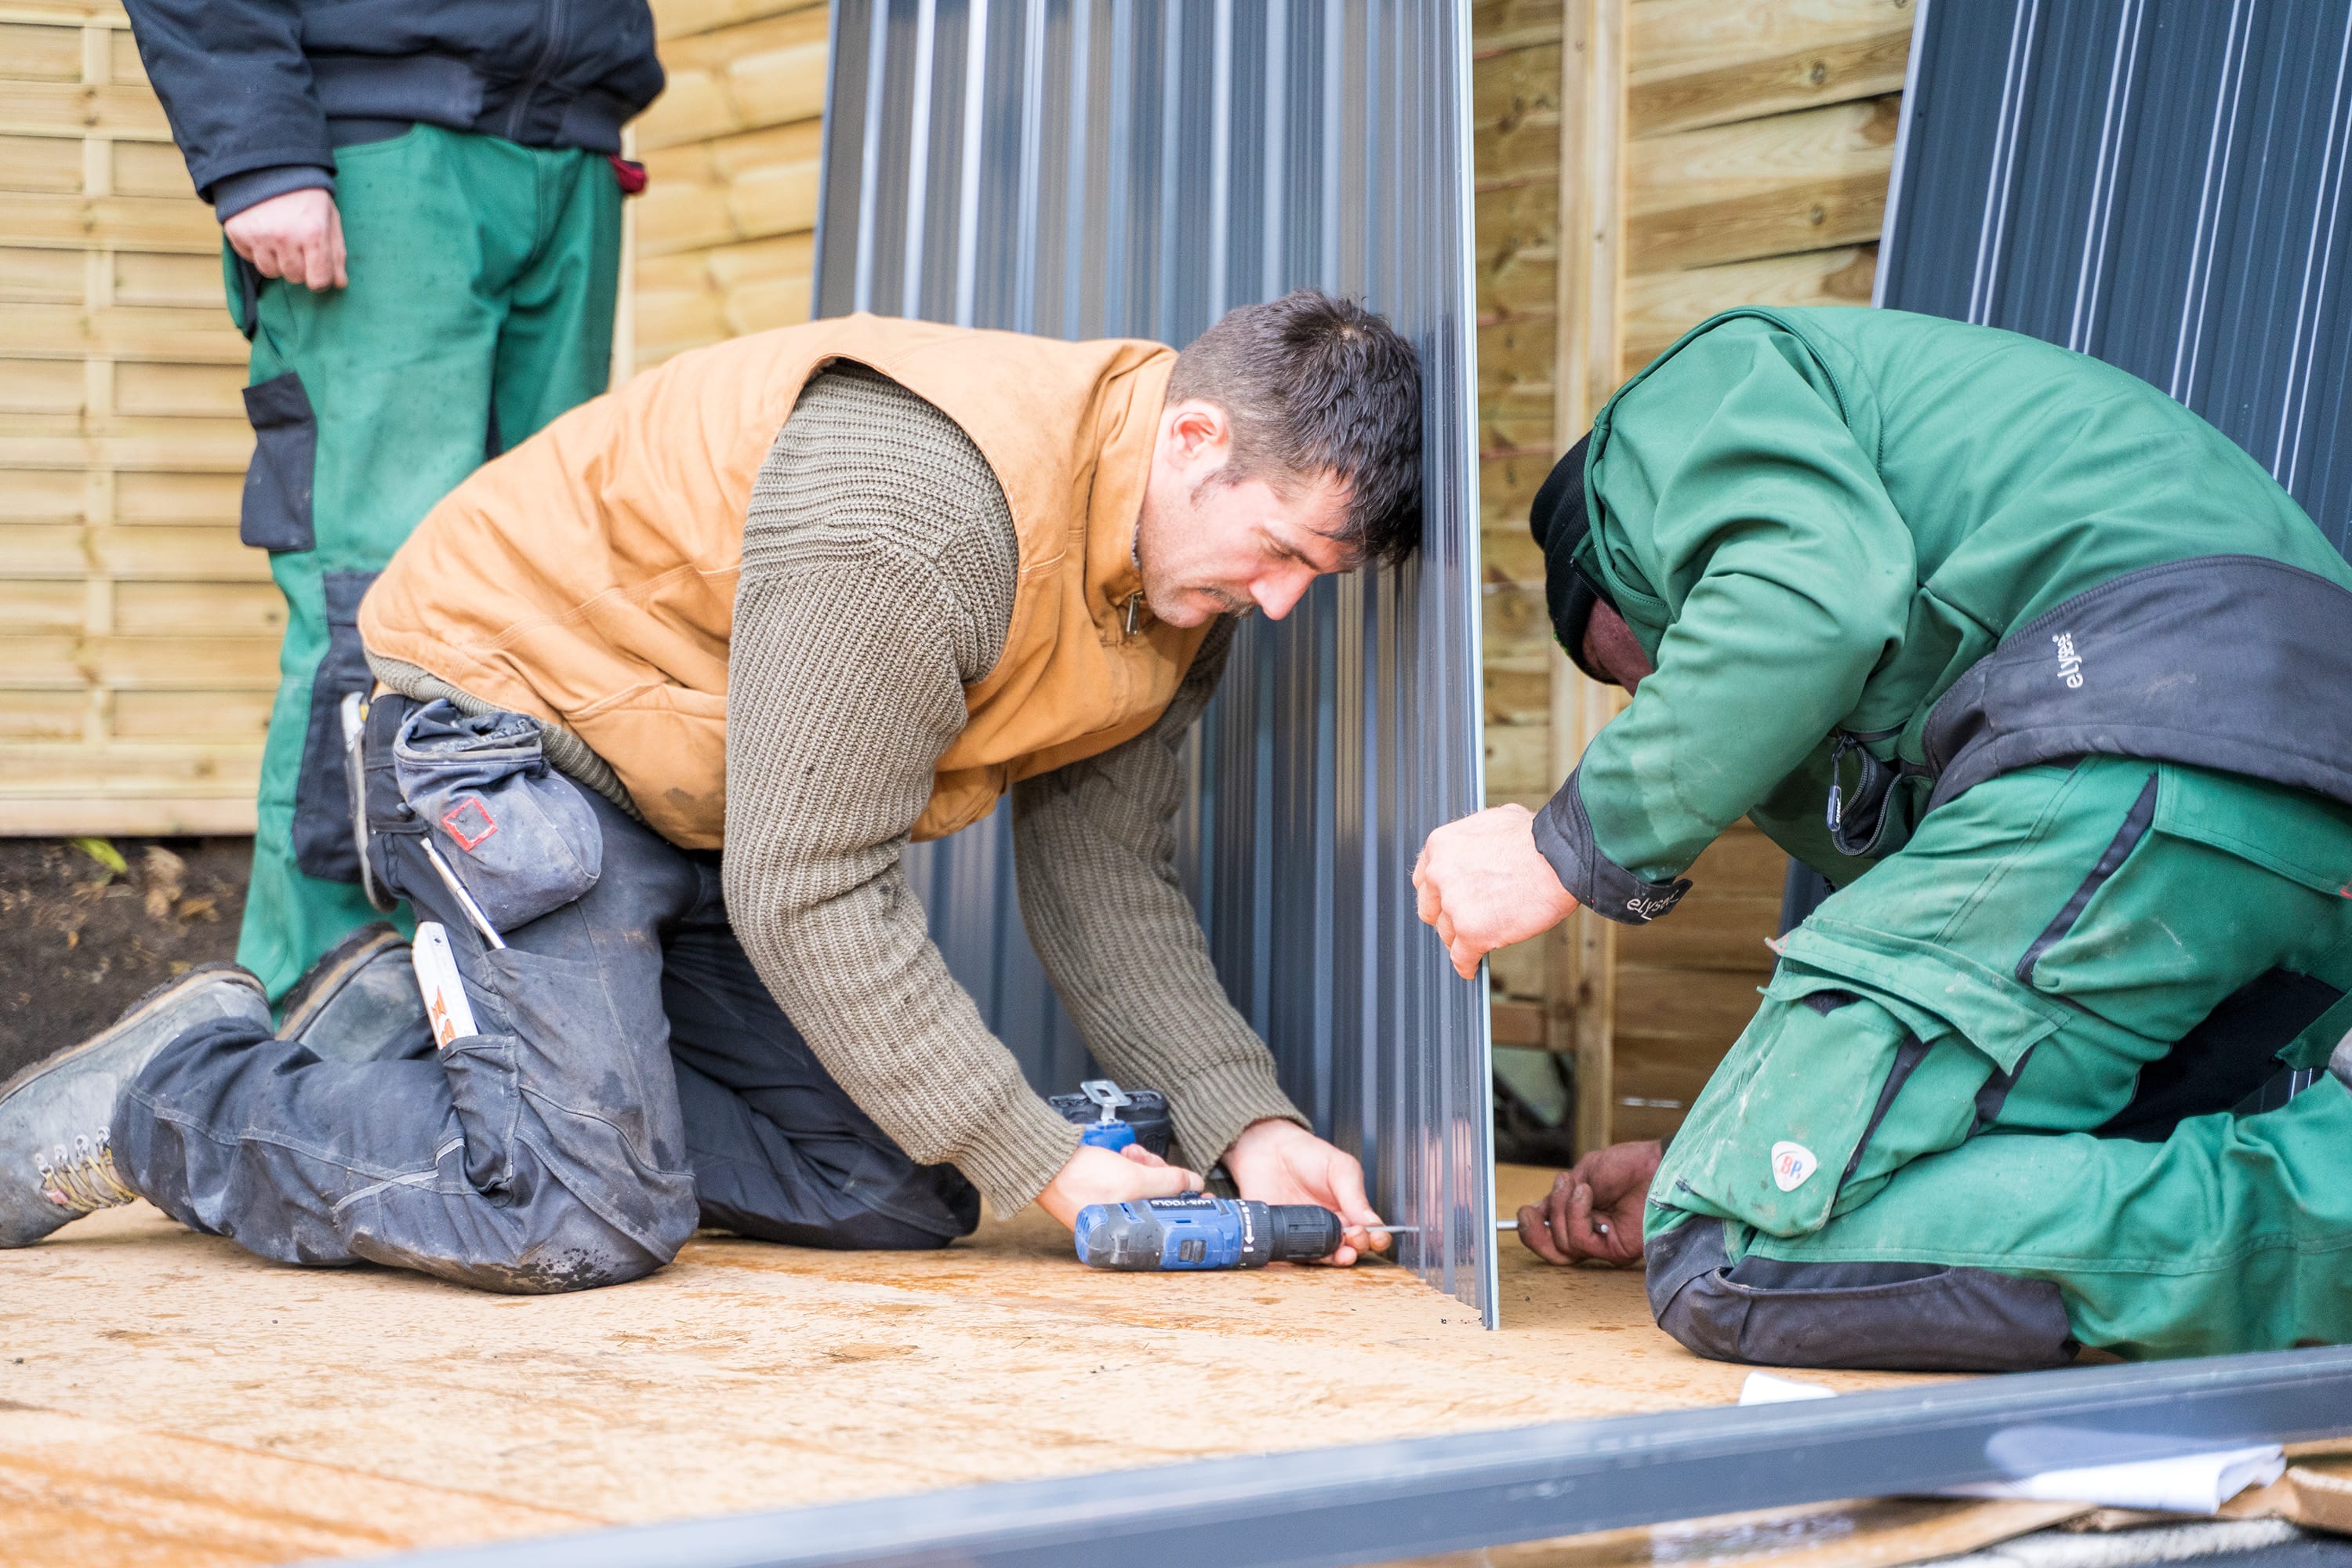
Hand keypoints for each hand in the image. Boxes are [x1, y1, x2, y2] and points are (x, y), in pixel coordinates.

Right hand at [223, 188, 347, 290]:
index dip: (320, 279)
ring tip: (280, 238)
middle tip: (298, 244)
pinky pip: (249, 258)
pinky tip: (263, 232)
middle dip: (299, 266)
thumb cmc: (305, 194)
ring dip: (277, 261)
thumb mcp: (329, 218)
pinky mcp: (237, 232)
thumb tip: (339, 283)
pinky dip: (257, 250)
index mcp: (313, 233)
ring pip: (270, 272)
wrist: (268, 165)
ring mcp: (259, 235)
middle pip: (294, 277)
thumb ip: (336, 253)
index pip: (318, 281)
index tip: (318, 270)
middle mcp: (284, 236)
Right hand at [1036, 1142, 1201, 1230]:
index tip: (1205, 1200)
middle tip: (1152, 1164)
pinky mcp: (1107, 1192)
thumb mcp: (1133, 1180)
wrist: (1047, 1159)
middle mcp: (1119, 1227)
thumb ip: (1168, 1183)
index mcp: (1123, 1237)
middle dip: (1160, 1177)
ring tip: (1132, 1156)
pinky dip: (1132, 1163)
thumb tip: (1193, 1184)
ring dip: (1146, 1165)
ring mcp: (1113, 1208)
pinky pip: (1131, 1178)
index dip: (1188, 1211)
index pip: (1168, 1228)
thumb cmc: (1078, 1177)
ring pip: (1148, 1186)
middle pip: (1160, 1202)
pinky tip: (1125, 1154)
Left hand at [1221, 1118, 1387, 1264]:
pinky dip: (1306, 1258)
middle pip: (1351, 1248)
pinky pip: (1297, 1256)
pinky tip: (1312, 1252)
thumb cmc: (1307, 1155)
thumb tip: (1374, 1223)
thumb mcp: (1340, 1168)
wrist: (1268, 1150)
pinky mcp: (1286, 1239)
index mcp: (1350, 1210)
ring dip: (1336, 1259)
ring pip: (1327, 1257)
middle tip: (1354, 1237)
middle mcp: (1331, 1227)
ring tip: (1340, 1252)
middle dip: (1357, 1248)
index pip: (1370, 1232)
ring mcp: (1309, 1235)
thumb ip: (1356, 1195)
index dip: (1376, 1239)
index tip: (1375, 1237)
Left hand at [1413, 804, 1580, 978]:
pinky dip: (1467, 965)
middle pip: (1432, 909)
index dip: (1437, 894)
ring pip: (1448, 935)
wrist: (1560, 858)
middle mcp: (1440, 875)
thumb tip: (1480, 848)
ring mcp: (1454, 906)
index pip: (1424, 880)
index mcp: (1441, 846)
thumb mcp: (1495, 821)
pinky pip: (1461, 958)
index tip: (1445, 902)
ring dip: (1462, 940)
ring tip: (1478, 941)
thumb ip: (1475, 840)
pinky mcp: (1472, 933)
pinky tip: (1472, 967)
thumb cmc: (1537, 838)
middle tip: (1463, 921)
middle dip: (1446, 917)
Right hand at [1517, 1139, 1659, 1267]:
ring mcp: (1601, 1244)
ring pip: (1563, 1245)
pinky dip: (1576, 1214)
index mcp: (1576, 1215)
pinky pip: (1580, 1241)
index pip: (1547, 1235)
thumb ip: (1558, 1197)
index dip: (1531, 1229)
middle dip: (1534, 1233)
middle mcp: (1588, 1233)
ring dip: (1562, 1210)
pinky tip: (1585, 1194)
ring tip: (1579, 1186)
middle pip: (1551, 1252)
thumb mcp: (1580, 1175)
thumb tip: (1536, 1213)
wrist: (1653, 1165)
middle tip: (1530, 1214)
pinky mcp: (1615, 1250)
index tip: (1525, 1213)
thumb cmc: (1624, 1166)